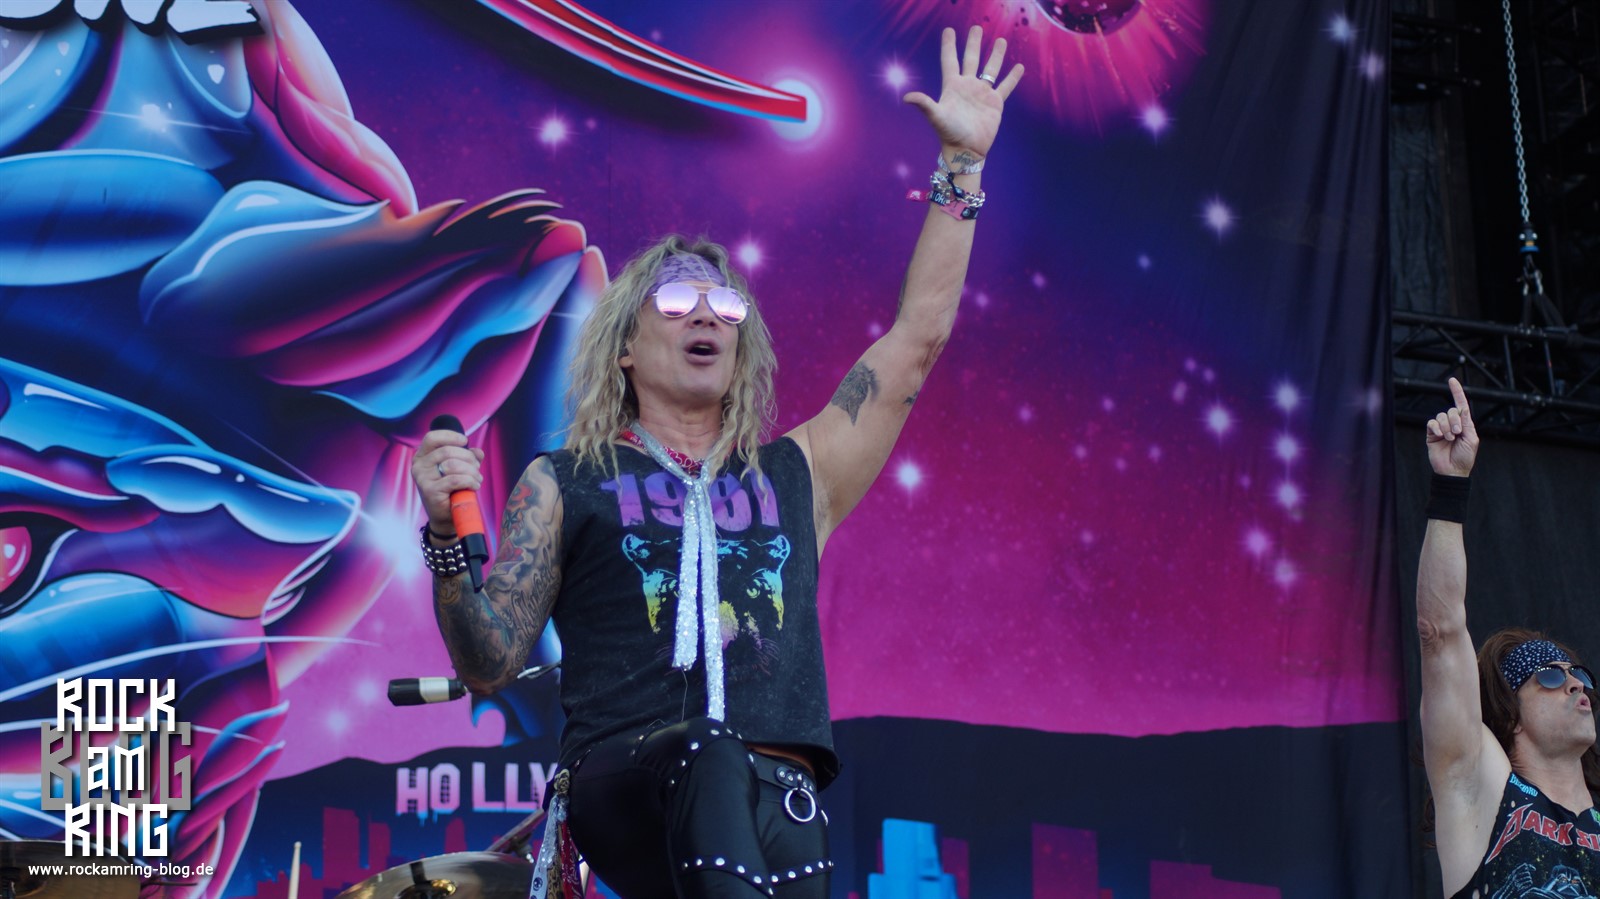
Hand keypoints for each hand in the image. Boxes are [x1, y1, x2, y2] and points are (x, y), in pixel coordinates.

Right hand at [411, 429, 484, 536]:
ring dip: (472, 471)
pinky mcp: (430, 491)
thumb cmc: (452, 489)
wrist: (446, 516)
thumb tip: (477, 452)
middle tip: (476, 468)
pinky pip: (456, 480)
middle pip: (447, 451)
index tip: (464, 441)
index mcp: (422, 456)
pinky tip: (474, 486)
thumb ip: (468, 456)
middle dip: (468, 458)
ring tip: (477, 479)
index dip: (450, 436)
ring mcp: (422, 479)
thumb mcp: (459, 469)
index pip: (432, 437)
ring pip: (453, 464)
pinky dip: (470, 481)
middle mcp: (419, 466)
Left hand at [903, 26, 1022, 159]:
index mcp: (952, 86)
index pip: (950, 60)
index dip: (949, 45)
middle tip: (977, 28)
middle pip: (971, 59)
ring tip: (1001, 40)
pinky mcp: (995, 103)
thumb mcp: (936, 117)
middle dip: (973, 43)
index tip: (949, 30)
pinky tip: (1019, 67)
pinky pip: (1005, 87)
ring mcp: (982, 94)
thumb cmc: (949, 134)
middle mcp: (967, 86)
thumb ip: (924, 104)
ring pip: (990, 69)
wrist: (966, 150)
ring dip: (996, 55)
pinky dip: (1012, 78)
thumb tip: (906, 97)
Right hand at [1425, 377, 1478, 476]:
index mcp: (1464, 424)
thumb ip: (1467, 423)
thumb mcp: (1471, 439)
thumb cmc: (1465, 457)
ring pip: (1440, 416)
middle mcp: (1452, 424)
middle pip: (1451, 410)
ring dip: (1446, 427)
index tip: (1452, 380)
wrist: (1452, 470)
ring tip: (1449, 438)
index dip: (1457, 392)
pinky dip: (1436, 428)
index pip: (1460, 405)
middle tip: (1457, 433)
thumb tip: (1463, 408)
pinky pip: (1431, 423)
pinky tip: (1440, 436)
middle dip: (1455, 420)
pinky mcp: (1431, 434)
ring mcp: (1441, 429)